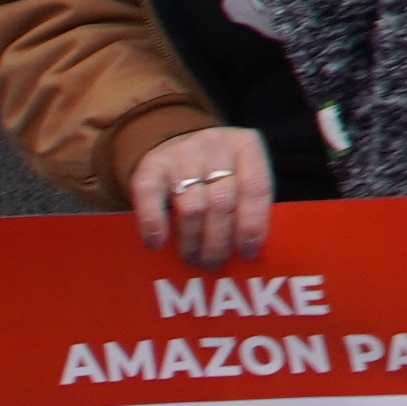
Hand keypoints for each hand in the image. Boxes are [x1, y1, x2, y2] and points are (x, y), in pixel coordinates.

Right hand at [129, 122, 276, 263]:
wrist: (176, 141)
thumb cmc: (217, 170)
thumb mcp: (240, 174)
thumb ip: (248, 203)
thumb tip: (249, 252)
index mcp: (246, 146)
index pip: (256, 187)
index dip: (253, 225)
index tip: (248, 254)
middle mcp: (215, 145)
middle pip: (223, 201)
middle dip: (219, 241)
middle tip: (215, 264)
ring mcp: (182, 152)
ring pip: (192, 206)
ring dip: (193, 241)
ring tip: (194, 260)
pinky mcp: (152, 164)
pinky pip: (150, 196)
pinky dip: (154, 223)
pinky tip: (157, 244)